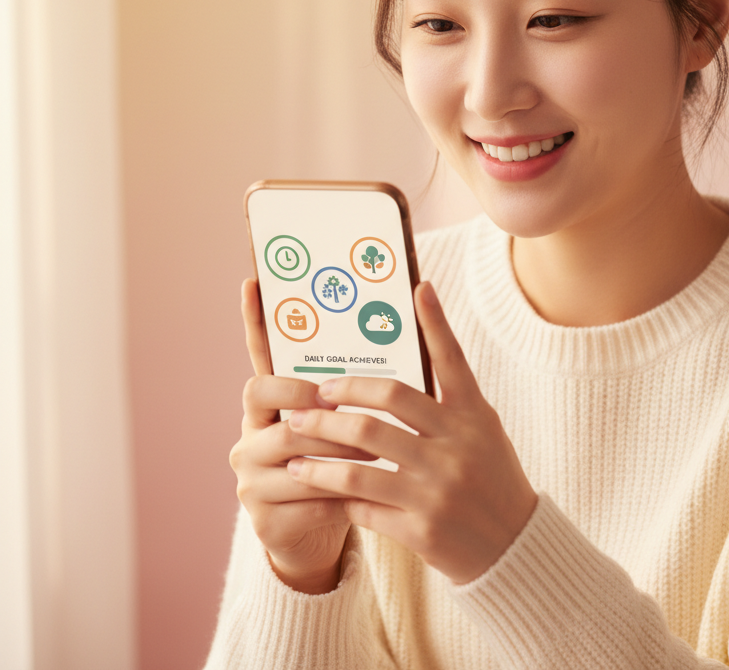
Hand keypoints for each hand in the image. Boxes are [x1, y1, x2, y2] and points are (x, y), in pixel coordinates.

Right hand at [229, 279, 374, 592]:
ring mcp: (251, 476)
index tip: (252, 283)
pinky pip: (307, 497)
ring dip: (341, 450)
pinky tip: (370, 495)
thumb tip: (389, 334)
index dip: (254, 322)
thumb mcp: (342, 427)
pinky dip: (343, 493)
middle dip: (314, 400)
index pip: (258, 357)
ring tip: (380, 450)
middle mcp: (250, 434)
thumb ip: (352, 391)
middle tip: (347, 403)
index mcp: (269, 405)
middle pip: (270, 399)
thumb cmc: (341, 468)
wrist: (318, 534)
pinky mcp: (264, 517)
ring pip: (295, 451)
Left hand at [285, 282, 537, 584]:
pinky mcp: (421, 529)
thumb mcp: (482, 431)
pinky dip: (336, 495)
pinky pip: (363, 506)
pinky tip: (317, 485)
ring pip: (359, 461)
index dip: (436, 322)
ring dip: (318, 452)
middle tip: (307, 400)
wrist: (513, 546)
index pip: (451, 360)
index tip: (418, 288)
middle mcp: (456, 446)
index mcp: (473, 416)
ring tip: (293, 444)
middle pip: (383, 408)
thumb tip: (407, 361)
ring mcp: (437, 489)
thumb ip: (447, 402)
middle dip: (335, 402)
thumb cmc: (491, 478)